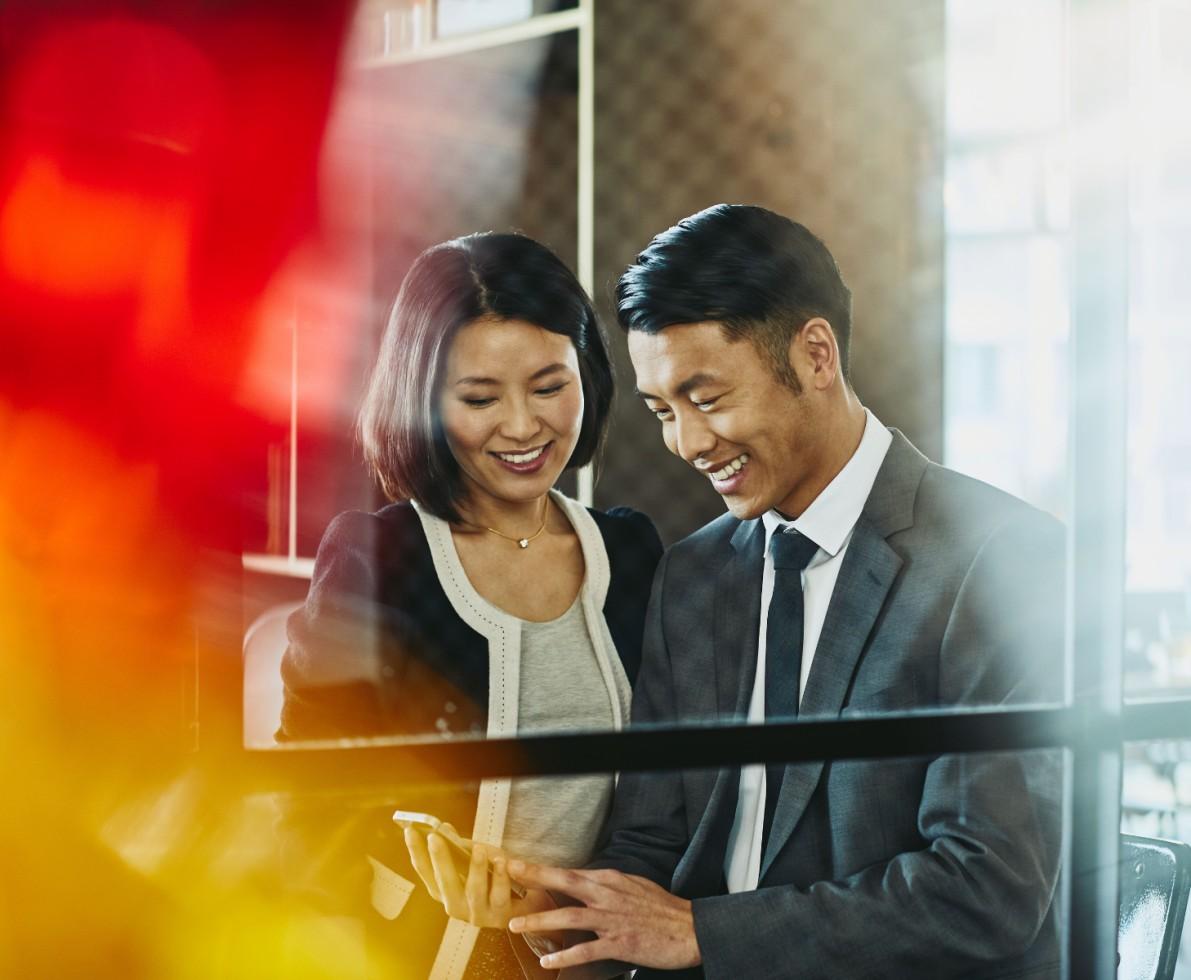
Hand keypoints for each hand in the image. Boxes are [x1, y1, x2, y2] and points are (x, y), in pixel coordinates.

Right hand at [403, 826, 548, 928]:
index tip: (409, 831)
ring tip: (480, 849)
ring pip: (473, 892)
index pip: (425, 872)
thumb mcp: (474, 859)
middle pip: (444, 884)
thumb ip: (459, 848)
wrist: (524, 902)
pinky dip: (501, 878)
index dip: (416, 852)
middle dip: (440, 860)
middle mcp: (455, 906)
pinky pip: (499, 896)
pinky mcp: (499, 917)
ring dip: (476, 869)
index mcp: (444, 891)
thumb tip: (444, 828)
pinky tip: (503, 861)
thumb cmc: (492, 877)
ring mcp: (476, 915)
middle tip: (435, 837)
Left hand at [507, 862, 700, 970]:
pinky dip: (565, 955)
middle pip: (566, 882)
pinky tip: (547, 960)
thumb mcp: (633, 886)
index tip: (518, 866)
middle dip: (536, 877)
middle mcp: (608, 896)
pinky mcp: (620, 944)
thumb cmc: (662, 909)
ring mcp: (613, 920)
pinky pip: (586, 950)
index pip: (570, 872)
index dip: (542, 869)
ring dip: (541, 920)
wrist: (690, 929)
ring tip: (516, 924)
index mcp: (611, 880)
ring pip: (570, 917)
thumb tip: (585, 882)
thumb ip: (607, 885)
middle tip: (510, 874)